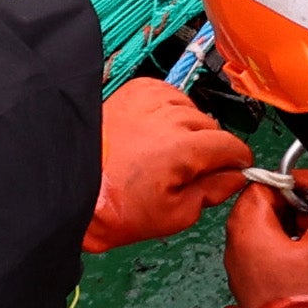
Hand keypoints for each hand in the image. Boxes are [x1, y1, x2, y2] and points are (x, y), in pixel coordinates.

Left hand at [85, 77, 254, 252]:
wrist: (69, 188)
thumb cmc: (112, 206)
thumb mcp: (174, 216)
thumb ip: (213, 192)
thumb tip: (234, 179)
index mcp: (185, 148)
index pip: (232, 145)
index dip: (237, 162)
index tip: (234, 171)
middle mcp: (171, 117)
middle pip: (213, 128)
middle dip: (209, 149)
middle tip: (190, 172)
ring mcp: (152, 100)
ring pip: (191, 110)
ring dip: (188, 129)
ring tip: (165, 153)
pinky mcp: (135, 92)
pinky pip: (168, 95)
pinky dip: (168, 111)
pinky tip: (156, 132)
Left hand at [220, 174, 307, 307]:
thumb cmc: (305, 301)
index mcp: (247, 226)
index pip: (266, 182)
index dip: (297, 183)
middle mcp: (236, 244)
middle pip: (267, 204)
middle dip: (298, 206)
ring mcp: (241, 265)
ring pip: (270, 229)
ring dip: (297, 228)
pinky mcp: (253, 283)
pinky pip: (270, 252)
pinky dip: (291, 249)